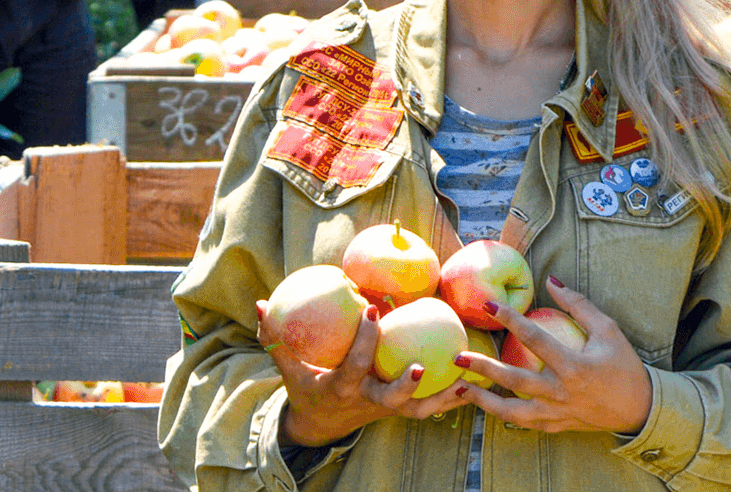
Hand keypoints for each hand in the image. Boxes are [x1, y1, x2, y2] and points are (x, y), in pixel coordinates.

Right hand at [261, 301, 466, 447]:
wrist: (321, 425)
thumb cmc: (306, 388)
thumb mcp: (288, 368)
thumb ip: (275, 339)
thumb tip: (261, 304)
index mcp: (341, 387)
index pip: (353, 363)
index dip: (363, 339)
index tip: (372, 309)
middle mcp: (367, 400)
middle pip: (389, 398)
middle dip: (404, 383)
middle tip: (419, 363)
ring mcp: (386, 408)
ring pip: (416, 409)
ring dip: (441, 397)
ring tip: (465, 378)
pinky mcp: (399, 410)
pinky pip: (427, 408)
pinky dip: (449, 399)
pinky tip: (470, 384)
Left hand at [453, 276, 652, 434]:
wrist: (639, 407)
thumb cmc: (624, 365)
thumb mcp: (608, 330)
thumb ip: (579, 305)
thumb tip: (551, 281)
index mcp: (574, 366)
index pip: (534, 338)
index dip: (510, 319)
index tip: (488, 305)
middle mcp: (561, 392)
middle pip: (513, 380)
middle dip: (483, 367)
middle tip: (458, 355)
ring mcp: (556, 413)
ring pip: (511, 411)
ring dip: (483, 400)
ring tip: (460, 388)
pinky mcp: (556, 426)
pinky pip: (523, 423)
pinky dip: (502, 415)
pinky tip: (486, 405)